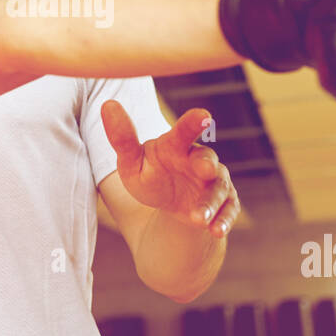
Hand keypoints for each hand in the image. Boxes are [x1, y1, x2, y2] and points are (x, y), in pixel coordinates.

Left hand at [100, 101, 240, 237]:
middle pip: (208, 159)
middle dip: (207, 163)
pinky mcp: (224, 203)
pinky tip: (216, 231)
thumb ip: (122, 138)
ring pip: (218, 189)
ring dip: (210, 203)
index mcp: (177, 146)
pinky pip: (227, 211)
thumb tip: (108, 105)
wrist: (170, 205)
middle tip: (205, 168)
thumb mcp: (131, 162)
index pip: (184, 132)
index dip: (194, 123)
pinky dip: (223, 220)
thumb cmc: (150, 174)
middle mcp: (200, 160)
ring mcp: (215, 182)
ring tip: (198, 218)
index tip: (203, 115)